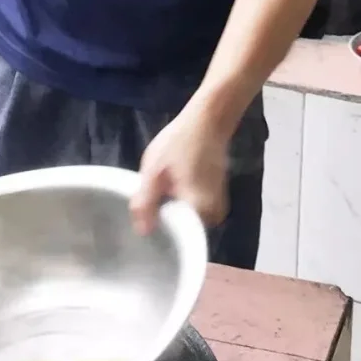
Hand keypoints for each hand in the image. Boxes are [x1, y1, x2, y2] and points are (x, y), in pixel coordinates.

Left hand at [130, 105, 231, 234]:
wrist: (209, 120)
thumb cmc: (179, 143)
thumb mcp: (153, 172)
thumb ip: (146, 203)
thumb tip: (143, 232)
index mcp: (198, 209)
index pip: (179, 240)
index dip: (158, 239)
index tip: (143, 235)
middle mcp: (213, 214)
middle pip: (183, 234)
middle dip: (163, 228)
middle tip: (143, 218)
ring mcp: (217, 207)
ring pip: (188, 224)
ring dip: (170, 218)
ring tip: (152, 209)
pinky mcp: (215, 200)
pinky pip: (194, 215)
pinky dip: (179, 210)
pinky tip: (164, 201)